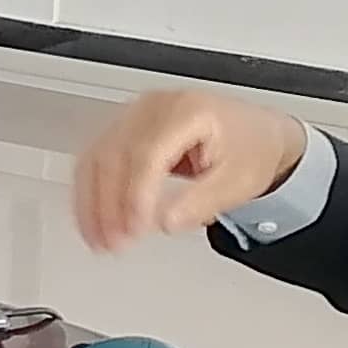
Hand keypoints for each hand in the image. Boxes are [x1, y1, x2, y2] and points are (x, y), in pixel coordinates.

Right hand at [73, 91, 307, 251]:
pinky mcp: (125, 128)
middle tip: (114, 242)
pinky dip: (90, 192)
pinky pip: (96, 158)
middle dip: (109, 204)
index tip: (135, 226)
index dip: (136, 193)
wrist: (256, 135)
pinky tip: (92, 219)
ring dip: (92, 202)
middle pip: (115, 154)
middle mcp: (156, 106)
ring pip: (97, 157)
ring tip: (100, 239)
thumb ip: (200, 202)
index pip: (147, 151)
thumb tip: (165, 221)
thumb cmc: (251, 150)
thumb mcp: (237, 181)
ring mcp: (136, 114)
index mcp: (188, 111)